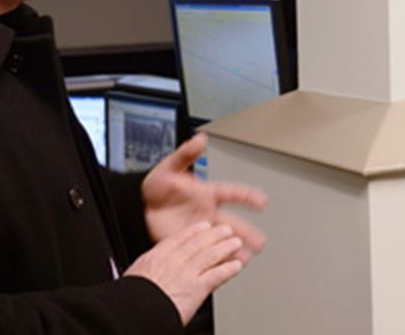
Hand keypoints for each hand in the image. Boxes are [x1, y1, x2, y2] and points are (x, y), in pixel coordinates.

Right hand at [125, 222, 243, 324]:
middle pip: (198, 243)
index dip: (194, 231)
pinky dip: (229, 270)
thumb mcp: (135, 276)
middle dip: (214, 235)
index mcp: (156, 257)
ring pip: (210, 255)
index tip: (203, 226)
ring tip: (235, 243)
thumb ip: (148, 271)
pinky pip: (217, 275)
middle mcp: (174, 262)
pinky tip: (236, 266)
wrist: (135, 312)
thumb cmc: (132, 300)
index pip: (179, 239)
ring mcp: (187, 274)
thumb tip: (147, 274)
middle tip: (225, 230)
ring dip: (225, 248)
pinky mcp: (197, 288)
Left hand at [143, 133, 267, 261]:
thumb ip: (186, 154)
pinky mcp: (190, 242)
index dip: (247, 197)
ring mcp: (201, 229)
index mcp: (208, 194)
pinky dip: (216, 259)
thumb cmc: (160, 185)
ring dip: (234, 249)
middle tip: (260, 241)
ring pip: (222, 240)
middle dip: (247, 232)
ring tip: (246, 258)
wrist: (143, 207)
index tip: (261, 201)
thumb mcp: (170, 167)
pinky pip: (206, 251)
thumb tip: (199, 139)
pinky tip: (224, 265)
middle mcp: (209, 212)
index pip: (232, 194)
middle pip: (232, 223)